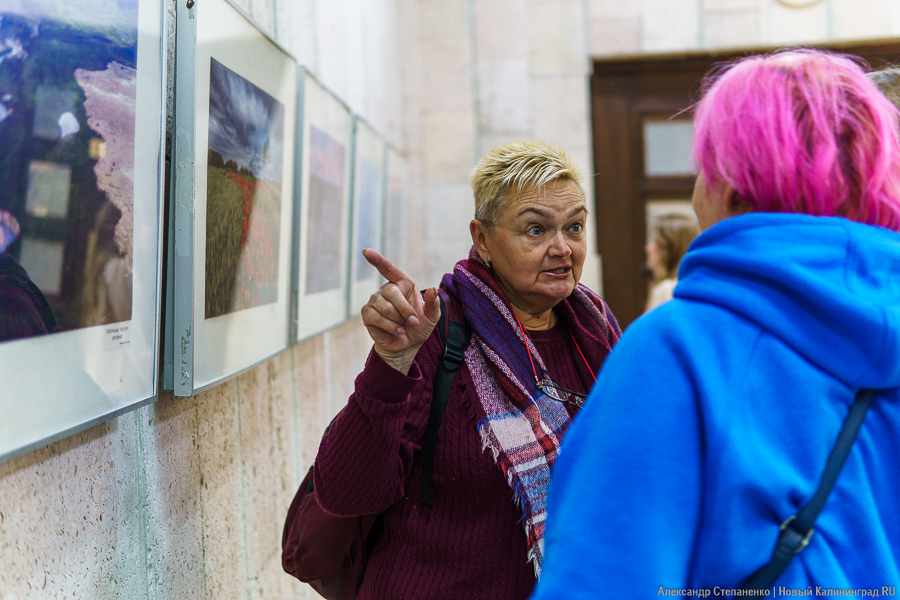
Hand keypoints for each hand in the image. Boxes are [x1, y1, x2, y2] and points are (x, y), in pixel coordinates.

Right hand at [360, 249, 441, 374]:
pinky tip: (396, 331)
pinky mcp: (367, 313)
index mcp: (403, 284)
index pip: (389, 269)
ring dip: (398, 320)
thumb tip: (432, 289)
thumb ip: (433, 303)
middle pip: (391, 292)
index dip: (378, 260)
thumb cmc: (419, 327)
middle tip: (412, 322)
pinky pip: (376, 317)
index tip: (366, 252)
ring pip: (384, 306)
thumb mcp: (432, 316)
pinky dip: (390, 326)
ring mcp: (375, 301)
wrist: (407, 346)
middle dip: (405, 310)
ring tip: (403, 327)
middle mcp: (387, 289)